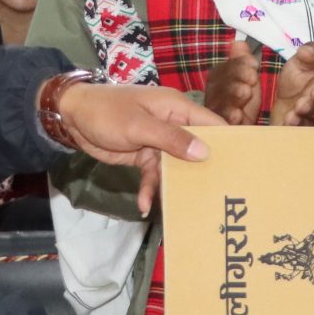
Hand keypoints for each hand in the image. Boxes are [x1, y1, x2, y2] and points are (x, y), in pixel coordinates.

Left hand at [51, 81, 220, 211]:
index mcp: (176, 108)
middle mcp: (172, 124)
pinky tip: (145, 205)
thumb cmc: (107, 112)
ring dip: (174, 185)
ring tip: (182, 206)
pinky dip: (151, 189)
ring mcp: (158, 141)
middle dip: (204, 169)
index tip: (242, 164)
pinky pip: (154, 175)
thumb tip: (205, 152)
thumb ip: (171, 138)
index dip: (227, 141)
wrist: (72, 117)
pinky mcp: (144, 156)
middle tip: (220, 193)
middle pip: (196, 148)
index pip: (211, 123)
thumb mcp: (138, 126)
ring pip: (176, 166)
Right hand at [202, 37, 262, 126]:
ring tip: (246, 92)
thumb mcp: (246, 78)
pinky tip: (238, 114)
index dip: (239, 63)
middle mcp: (212, 92)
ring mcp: (215, 111)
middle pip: (222, 82)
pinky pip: (222, 121)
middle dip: (238, 77)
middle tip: (253, 77)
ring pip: (221, 101)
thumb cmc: (243, 101)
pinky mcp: (219, 128)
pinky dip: (230, 117)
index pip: (225, 67)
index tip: (255, 64)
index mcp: (218, 77)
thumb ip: (242, 61)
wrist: (243, 128)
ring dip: (234, 95)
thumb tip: (239, 43)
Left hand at [268, 44, 313, 126]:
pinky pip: (297, 133)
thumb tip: (310, 49)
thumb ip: (307, 55)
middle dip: (311, 108)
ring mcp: (309, 120)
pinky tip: (285, 124)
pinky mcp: (297, 131)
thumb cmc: (296, 79)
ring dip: (301, 120)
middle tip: (301, 105)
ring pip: (310, 123)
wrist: (282, 98)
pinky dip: (292, 129)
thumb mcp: (300, 63)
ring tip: (292, 116)